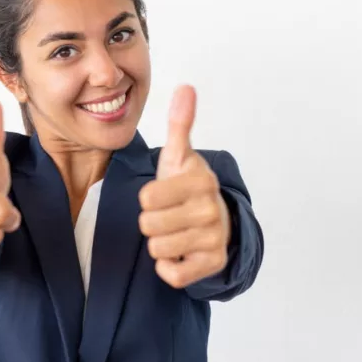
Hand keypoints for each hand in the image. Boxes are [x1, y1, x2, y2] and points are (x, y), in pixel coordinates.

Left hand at [138, 85, 230, 288]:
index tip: (163, 193)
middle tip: (168, 214)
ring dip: (160, 243)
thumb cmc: (186, 187)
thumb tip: (185, 87)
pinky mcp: (213, 265)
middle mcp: (211, 210)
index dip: (148, 197)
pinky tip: (181, 252)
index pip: (147, 197)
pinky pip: (172, 275)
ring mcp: (214, 239)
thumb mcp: (179, 156)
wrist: (215, 220)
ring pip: (157, 249)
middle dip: (151, 221)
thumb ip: (179, 123)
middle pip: (148, 225)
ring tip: (175, 230)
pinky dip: (169, 267)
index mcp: (200, 181)